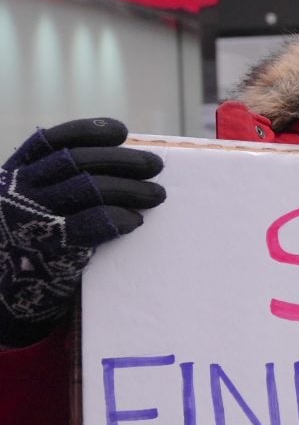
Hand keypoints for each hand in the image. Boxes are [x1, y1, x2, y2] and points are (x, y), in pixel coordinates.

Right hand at [0, 120, 164, 343]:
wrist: (12, 293)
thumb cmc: (34, 240)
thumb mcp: (31, 202)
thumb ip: (57, 180)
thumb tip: (120, 158)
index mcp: (13, 173)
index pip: (50, 141)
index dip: (88, 132)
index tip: (122, 131)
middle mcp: (18, 191)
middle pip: (77, 161)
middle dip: (123, 160)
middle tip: (156, 165)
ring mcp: (32, 218)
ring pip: (89, 188)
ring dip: (131, 188)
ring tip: (158, 194)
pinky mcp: (51, 248)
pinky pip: (93, 224)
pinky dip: (119, 218)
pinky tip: (135, 220)